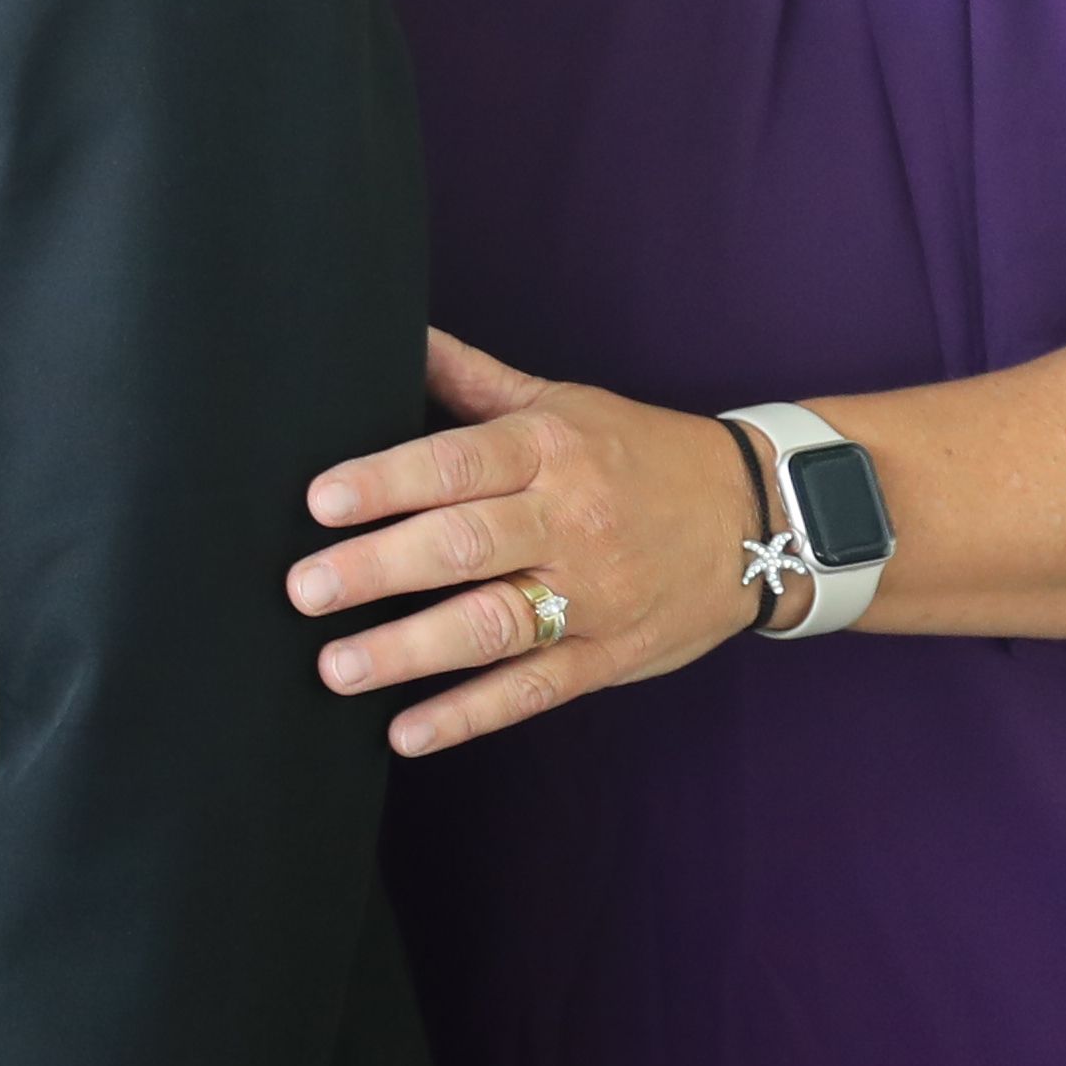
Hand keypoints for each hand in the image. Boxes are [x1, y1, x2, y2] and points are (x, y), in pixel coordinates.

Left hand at [288, 326, 776, 758]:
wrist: (762, 517)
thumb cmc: (640, 453)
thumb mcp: (561, 403)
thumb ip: (471, 379)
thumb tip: (394, 333)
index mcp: (550, 452)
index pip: (456, 465)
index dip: (385, 482)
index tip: (320, 502)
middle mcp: (568, 522)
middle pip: (464, 546)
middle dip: (378, 569)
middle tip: (304, 589)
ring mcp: (592, 595)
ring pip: (493, 625)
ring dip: (409, 651)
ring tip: (336, 667)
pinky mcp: (608, 656)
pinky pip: (533, 689)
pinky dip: (469, 714)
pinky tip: (407, 732)